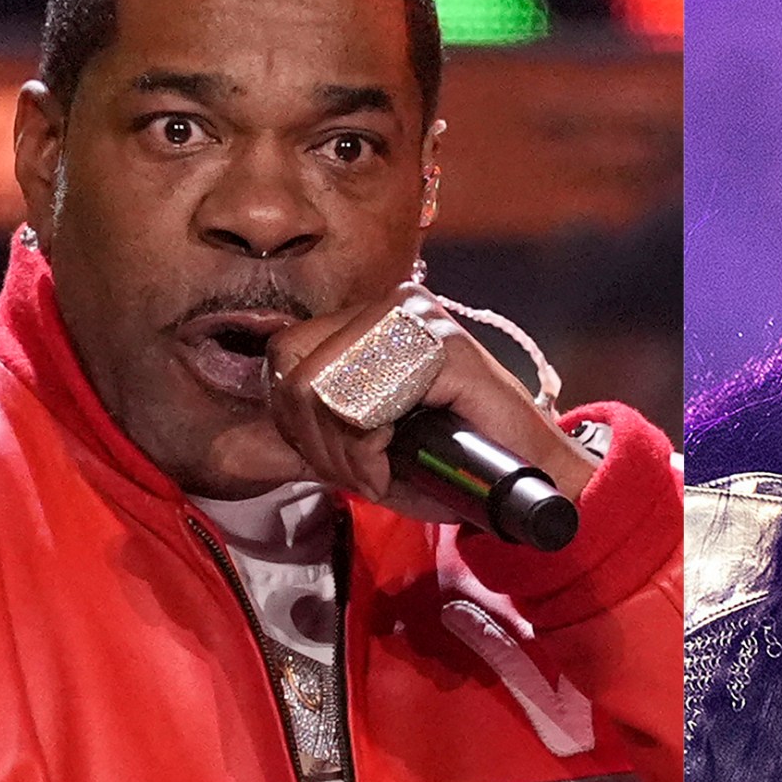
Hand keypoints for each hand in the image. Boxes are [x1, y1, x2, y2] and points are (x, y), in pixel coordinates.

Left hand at [266, 286, 597, 523]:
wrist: (530, 478)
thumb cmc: (450, 463)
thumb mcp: (363, 438)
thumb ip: (314, 417)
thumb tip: (251, 415)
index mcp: (370, 316)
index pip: (285, 353)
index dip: (294, 422)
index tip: (337, 461)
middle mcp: (391, 302)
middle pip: (293, 366)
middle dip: (313, 440)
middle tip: (358, 472)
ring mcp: (419, 318)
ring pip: (319, 386)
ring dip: (340, 452)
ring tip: (378, 472)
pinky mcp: (443, 346)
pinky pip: (362, 404)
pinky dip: (366, 454)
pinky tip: (396, 469)